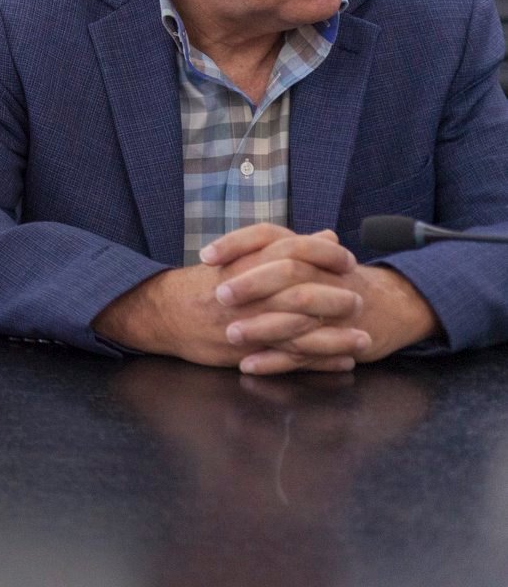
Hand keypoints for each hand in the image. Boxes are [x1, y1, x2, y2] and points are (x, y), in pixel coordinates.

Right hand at [93, 225, 367, 373]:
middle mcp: (247, 293)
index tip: (347, 260)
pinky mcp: (244, 350)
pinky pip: (287, 358)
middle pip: (300, 292)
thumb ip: (286, 248)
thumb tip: (328, 236)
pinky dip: (318, 361)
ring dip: (335, 337)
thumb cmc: (204, 284)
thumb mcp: (241, 257)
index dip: (324, 255)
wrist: (162, 312)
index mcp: (245, 263)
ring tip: (364, 340)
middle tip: (359, 301)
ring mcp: (245, 323)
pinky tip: (342, 362)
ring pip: (299, 331)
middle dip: (334, 298)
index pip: (292, 251)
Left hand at [204, 225, 435, 370]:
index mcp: (310, 249)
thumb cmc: (337, 278)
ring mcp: (334, 308)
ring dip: (261, 327)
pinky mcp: (340, 340)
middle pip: (288, 271)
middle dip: (251, 284)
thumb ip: (268, 252)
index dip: (237, 243)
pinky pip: (306, 353)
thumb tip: (214, 253)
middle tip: (218, 295)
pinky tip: (248, 364)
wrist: (394, 304)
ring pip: (298, 316)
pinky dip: (276, 360)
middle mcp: (323, 274)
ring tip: (230, 335)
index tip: (205, 255)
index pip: (270, 234)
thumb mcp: (309, 257)